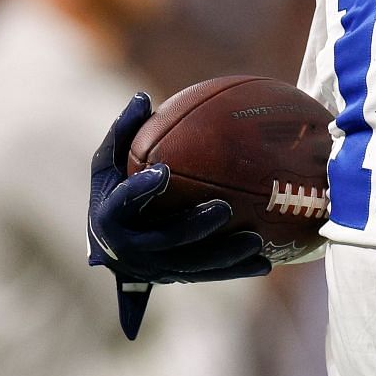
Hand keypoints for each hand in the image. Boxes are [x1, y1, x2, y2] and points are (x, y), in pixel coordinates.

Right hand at [88, 94, 269, 334]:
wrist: (111, 247)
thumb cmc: (113, 191)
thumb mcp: (108, 164)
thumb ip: (123, 133)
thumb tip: (142, 97)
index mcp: (110, 219)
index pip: (123, 204)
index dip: (141, 191)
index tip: (163, 171)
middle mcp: (131, 250)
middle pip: (165, 241)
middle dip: (194, 228)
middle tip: (224, 209)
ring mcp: (156, 269)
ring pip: (193, 266)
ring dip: (225, 256)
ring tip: (255, 240)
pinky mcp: (177, 278)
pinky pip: (210, 276)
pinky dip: (237, 270)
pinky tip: (267, 262)